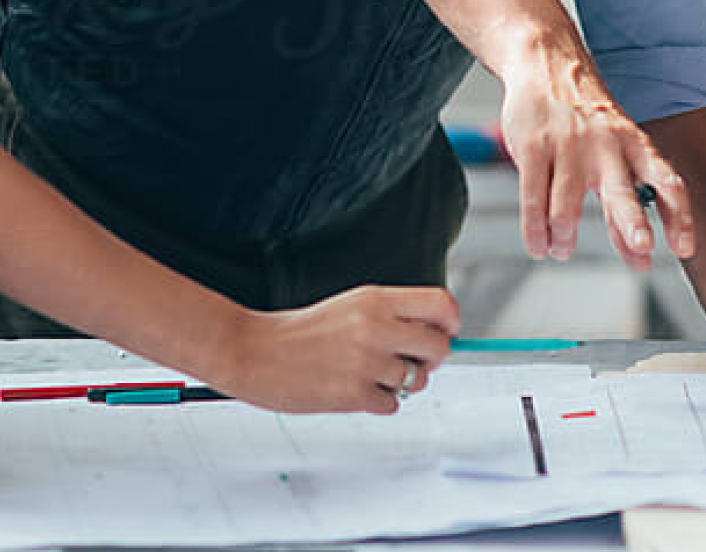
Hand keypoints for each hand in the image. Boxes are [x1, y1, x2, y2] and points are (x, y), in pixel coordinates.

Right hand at [218, 286, 459, 415]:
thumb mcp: (349, 306)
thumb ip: (388, 315)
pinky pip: (392, 405)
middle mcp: (376, 327)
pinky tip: (355, 390)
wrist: (254, 351)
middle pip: (439, 347)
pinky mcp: (354, 394)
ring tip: (372, 375)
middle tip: (413, 361)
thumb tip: (431, 332)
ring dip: (401, 383)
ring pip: (416, 381)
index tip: (446, 332)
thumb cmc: (300, 330)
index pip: (440, 304)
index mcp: (375, 299)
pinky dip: (379, 402)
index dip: (450, 323)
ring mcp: (366, 362)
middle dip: (432, 359)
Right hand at [498, 43, 695, 269]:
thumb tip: (640, 258)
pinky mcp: (534, 147)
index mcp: (635, 146)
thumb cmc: (587, 122)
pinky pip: (533, 199)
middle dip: (633, 221)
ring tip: (560, 249)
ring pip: (566, 208)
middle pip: (622, 190)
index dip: (678, 216)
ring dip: (564, 240)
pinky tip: (538, 244)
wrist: (547, 65)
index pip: (666, 182)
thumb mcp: (617, 155)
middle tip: (643, 245)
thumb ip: (626, 206)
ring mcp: (568, 145)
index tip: (684, 247)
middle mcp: (606, 146)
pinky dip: (535, 230)